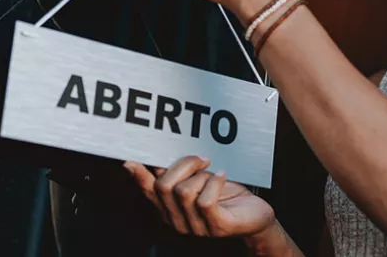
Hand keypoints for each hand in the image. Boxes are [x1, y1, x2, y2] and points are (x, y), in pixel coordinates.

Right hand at [125, 155, 275, 237]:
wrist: (256, 214)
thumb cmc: (227, 195)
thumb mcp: (199, 180)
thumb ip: (178, 173)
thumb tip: (159, 159)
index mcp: (170, 209)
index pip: (150, 192)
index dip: (139, 177)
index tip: (130, 162)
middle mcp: (179, 221)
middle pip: (164, 186)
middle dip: (183, 165)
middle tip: (202, 160)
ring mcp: (197, 227)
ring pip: (184, 192)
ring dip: (202, 176)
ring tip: (214, 174)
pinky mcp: (216, 227)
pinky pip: (205, 201)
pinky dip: (215, 182)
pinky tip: (223, 177)